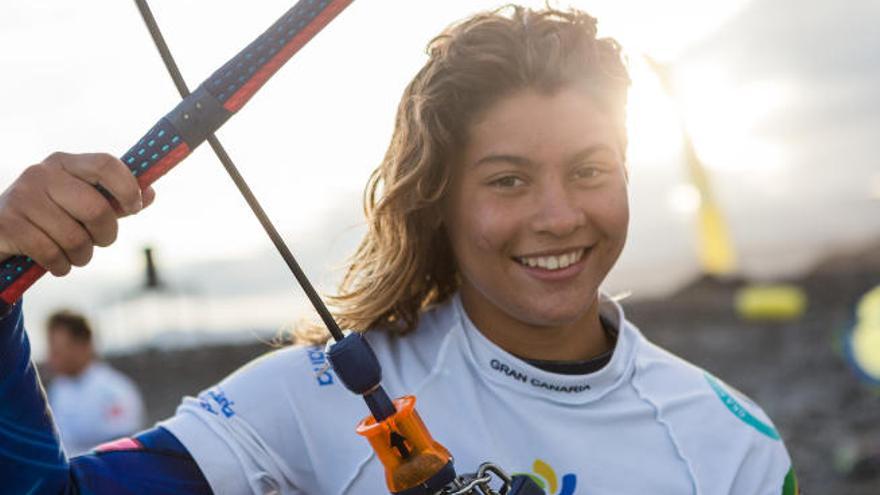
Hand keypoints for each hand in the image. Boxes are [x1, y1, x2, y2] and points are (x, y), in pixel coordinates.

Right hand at [0, 152, 154, 275]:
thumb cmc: (51, 217)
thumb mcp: (81, 203)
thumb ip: (115, 199)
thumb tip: (150, 194)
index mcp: (65, 163)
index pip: (107, 164)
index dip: (128, 189)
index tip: (134, 208)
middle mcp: (41, 174)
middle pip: (96, 209)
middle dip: (106, 235)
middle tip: (100, 241)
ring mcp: (22, 198)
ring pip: (76, 238)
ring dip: (82, 256)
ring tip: (74, 254)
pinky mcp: (8, 224)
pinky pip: (52, 254)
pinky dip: (61, 266)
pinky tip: (55, 262)